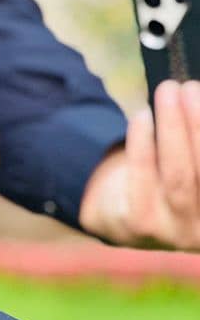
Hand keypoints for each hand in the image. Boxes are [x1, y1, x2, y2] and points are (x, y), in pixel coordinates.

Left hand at [80, 80, 199, 249]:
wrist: (126, 216)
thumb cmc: (177, 176)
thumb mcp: (193, 162)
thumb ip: (193, 138)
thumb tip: (197, 97)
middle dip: (199, 123)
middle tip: (190, 86)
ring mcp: (176, 232)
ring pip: (179, 175)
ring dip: (173, 127)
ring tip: (168, 91)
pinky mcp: (141, 226)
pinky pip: (141, 179)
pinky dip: (142, 144)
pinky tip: (142, 116)